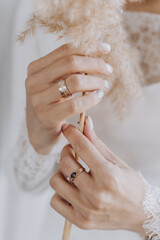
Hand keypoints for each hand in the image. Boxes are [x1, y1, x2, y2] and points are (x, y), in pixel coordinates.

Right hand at [26, 43, 111, 153]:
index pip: (65, 50)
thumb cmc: (53, 106)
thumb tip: (96, 53)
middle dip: (95, 64)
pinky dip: (91, 99)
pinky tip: (98, 97)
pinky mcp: (47, 116)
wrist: (40, 134)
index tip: (106, 48)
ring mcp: (39, 99)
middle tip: (108, 70)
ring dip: (95, 81)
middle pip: (71, 63)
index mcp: (36, 68)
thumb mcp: (56, 84)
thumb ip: (69, 70)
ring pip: (75, 82)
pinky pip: (75, 104)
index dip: (89, 46)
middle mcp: (34, 81)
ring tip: (104, 85)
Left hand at [50, 117, 145, 234]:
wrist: (140, 213)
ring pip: (56, 181)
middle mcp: (96, 194)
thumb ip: (97, 143)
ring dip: (61, 171)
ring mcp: (87, 209)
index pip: (83, 147)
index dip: (72, 134)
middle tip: (72, 151)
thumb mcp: (116, 161)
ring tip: (72, 171)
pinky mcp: (81, 221)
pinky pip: (55, 201)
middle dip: (66, 151)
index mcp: (108, 175)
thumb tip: (85, 122)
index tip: (66, 128)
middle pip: (66, 163)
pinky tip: (71, 188)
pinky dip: (60, 191)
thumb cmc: (130, 185)